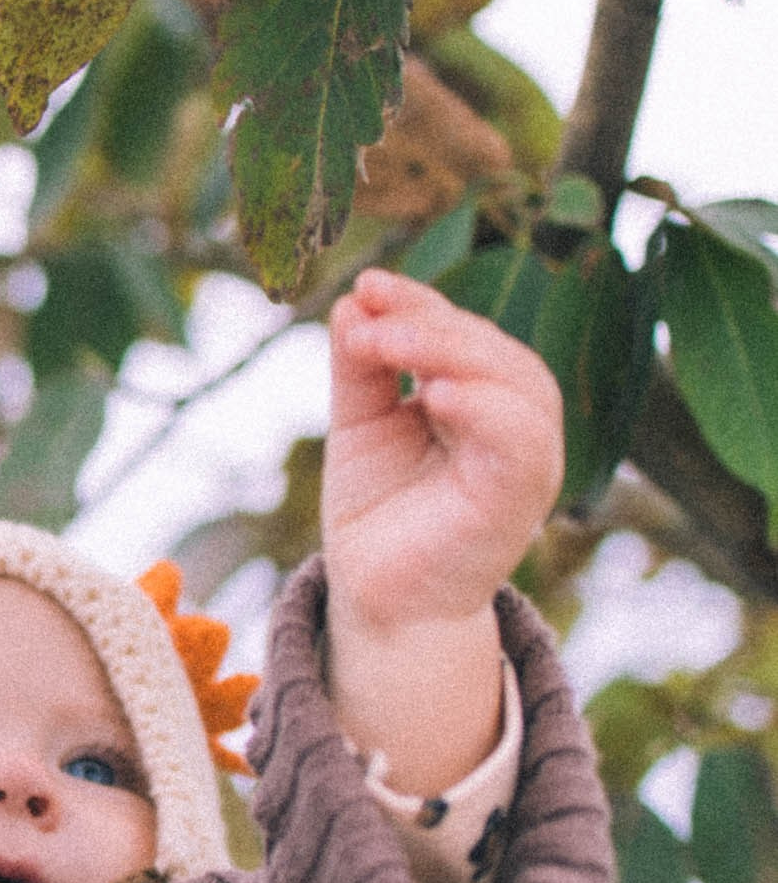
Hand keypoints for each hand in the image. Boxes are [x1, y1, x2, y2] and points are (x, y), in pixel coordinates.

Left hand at [321, 270, 562, 795]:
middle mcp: (514, 420)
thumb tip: (353, 301)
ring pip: (518, 382)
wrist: (378, 598)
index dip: (418, 302)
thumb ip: (361, 367)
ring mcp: (528, 457)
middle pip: (492, 349)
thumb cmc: (378, 511)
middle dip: (429, 322)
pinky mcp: (523, 495)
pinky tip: (437, 395)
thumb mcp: (361, 425)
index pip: (461, 332)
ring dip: (452, 352)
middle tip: (370, 308)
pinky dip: (486, 410)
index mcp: (482, 395)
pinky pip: (522, 441)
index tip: (366, 284)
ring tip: (388, 344)